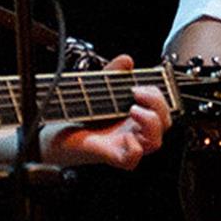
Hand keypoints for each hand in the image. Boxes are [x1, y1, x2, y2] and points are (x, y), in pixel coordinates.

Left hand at [43, 54, 169, 169]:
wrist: (56, 134)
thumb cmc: (79, 116)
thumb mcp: (98, 89)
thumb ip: (113, 73)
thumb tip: (127, 61)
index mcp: (135, 117)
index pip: (161, 107)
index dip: (157, 95)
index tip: (139, 84)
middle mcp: (133, 131)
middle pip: (164, 122)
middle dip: (158, 104)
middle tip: (137, 93)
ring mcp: (125, 145)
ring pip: (155, 142)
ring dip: (150, 122)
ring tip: (133, 110)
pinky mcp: (113, 156)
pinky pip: (132, 159)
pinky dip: (134, 150)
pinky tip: (126, 138)